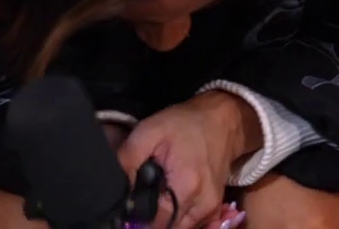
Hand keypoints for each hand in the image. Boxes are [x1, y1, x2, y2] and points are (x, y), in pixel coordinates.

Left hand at [117, 92, 261, 228]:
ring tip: (158, 195)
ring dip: (165, 219)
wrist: (222, 119)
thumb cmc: (184, 124)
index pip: (153, 224)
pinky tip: (172, 198)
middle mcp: (203, 204)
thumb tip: (116, 191)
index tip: (131, 202)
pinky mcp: (214, 208)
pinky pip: (191, 224)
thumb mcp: (148, 132)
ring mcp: (212, 209)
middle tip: (144, 196)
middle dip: (151, 219)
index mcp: (186, 187)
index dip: (137, 216)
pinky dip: (178, 217)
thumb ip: (127, 161)